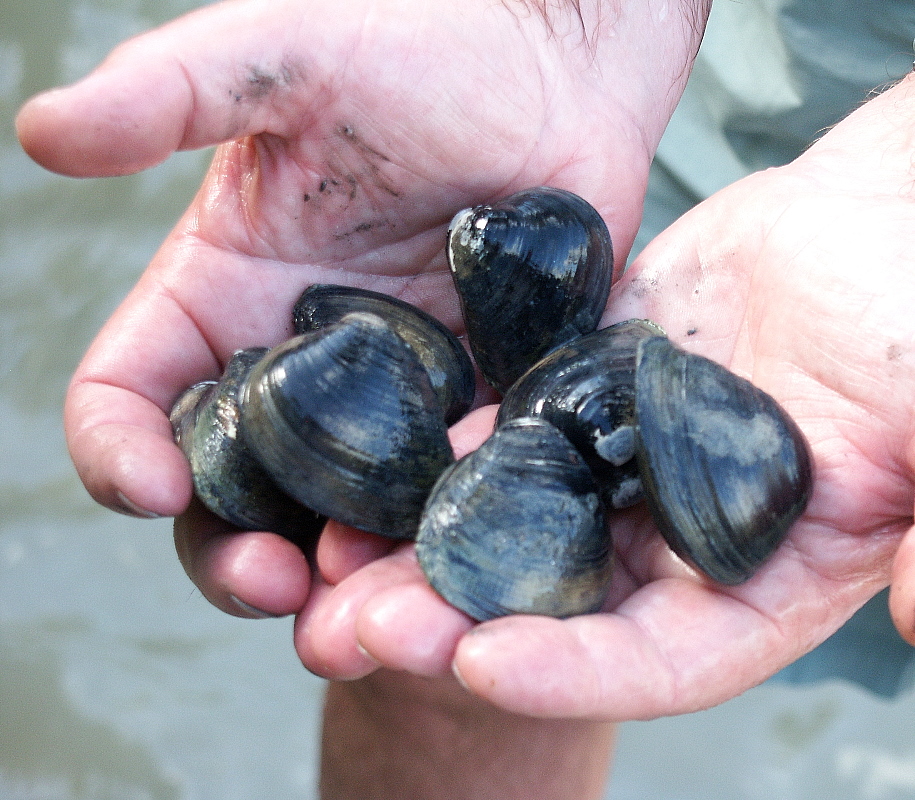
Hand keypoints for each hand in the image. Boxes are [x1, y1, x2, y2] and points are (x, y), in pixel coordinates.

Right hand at [17, 0, 708, 616]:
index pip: (132, 396)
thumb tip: (40, 133)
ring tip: (355, 612)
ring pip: (338, 516)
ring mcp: (388, 395)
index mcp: (223, 297)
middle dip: (232, 550)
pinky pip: (445, 489)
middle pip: (231, 491)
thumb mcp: (282, 58)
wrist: (552, 60)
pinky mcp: (474, 402)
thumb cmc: (418, 41)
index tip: (146, 485)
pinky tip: (452, 563)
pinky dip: (437, 535)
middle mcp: (295, 364)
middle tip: (269, 583)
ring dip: (337, 576)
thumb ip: (166, 96)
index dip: (118, 449)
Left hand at [298, 72, 914, 717]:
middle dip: (455, 623)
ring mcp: (620, 466)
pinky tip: (373, 466)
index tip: (480, 666)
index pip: (658, 659)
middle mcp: (672, 539)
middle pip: (554, 606)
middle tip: (359, 628)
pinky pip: (505, 436)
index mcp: (753, 579)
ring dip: (422, 549)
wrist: (869, 228)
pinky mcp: (583, 398)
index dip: (570, 673)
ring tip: (331, 562)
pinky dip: (445, 456)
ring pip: (509, 527)